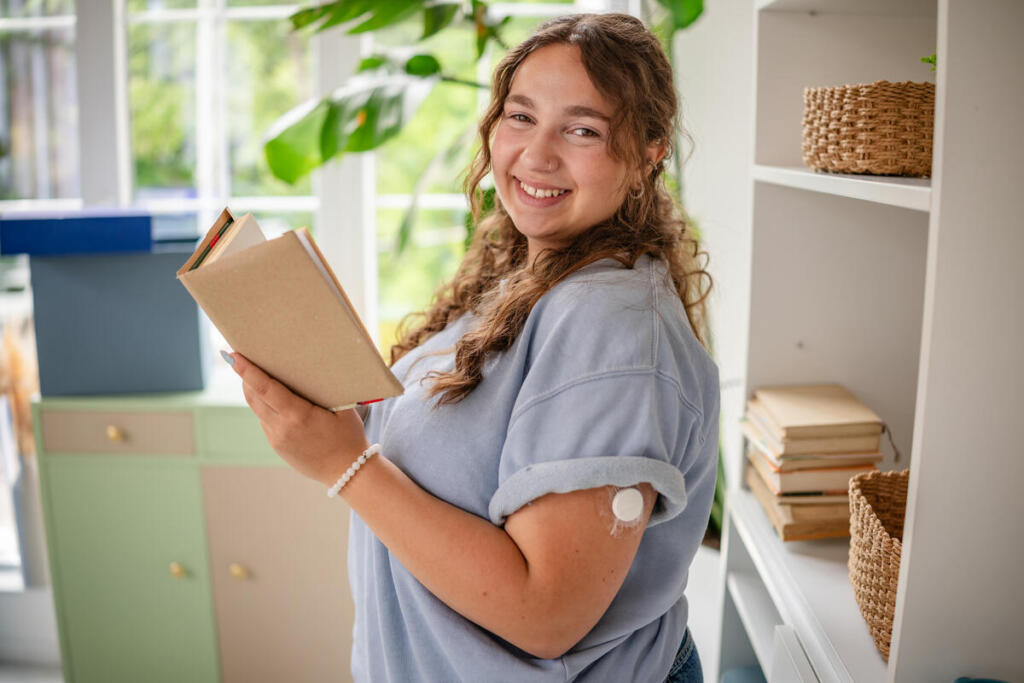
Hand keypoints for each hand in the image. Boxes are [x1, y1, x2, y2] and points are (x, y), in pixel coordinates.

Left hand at [224, 351, 369, 486]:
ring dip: (252, 390)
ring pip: (256, 409)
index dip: (247, 371)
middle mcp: (282, 428)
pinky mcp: (276, 446)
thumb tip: (313, 366)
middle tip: (237, 357)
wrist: (347, 473)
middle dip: (244, 376)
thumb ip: (326, 388)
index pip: (265, 388)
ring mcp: (276, 439)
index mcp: (298, 416)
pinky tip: (270, 397)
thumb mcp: (343, 408)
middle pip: (253, 396)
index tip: (233, 356)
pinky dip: (264, 405)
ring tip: (250, 373)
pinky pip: (265, 420)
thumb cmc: (349, 437)